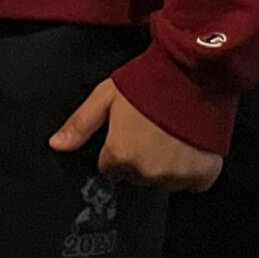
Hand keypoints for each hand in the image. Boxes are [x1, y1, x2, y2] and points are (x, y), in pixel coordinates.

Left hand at [49, 79, 222, 193]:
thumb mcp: (105, 96)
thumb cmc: (147, 81)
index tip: (128, 133)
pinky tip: (190, 146)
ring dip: (166, 165)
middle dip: (140, 158)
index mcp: (121, 156)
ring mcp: (177, 177)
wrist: (194, 74)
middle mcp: (147, 173)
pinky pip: (192, 183)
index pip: (110, 169)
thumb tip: (56, 145)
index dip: (117, 150)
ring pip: (163, 180)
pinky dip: (192, 170)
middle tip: (151, 130)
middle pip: (137, 176)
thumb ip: (80, 124)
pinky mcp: (203, 177)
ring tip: (172, 136)